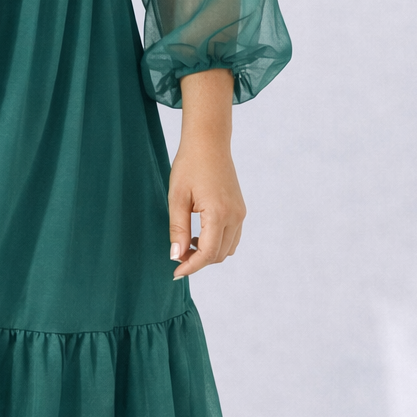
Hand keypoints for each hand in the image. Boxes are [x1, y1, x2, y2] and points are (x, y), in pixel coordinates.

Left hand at [168, 68, 245, 279]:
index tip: (175, 273)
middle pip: (219, 255)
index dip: (191, 266)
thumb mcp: (177, 197)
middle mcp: (235, 216)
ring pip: (227, 249)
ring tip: (186, 245)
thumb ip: (178, 229)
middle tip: (176, 257)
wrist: (208, 143)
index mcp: (219, 213)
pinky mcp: (240, 209)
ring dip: (208, 253)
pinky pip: (232, 237)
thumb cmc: (189, 166)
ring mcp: (240, 213)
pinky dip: (217, 243)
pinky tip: (198, 236)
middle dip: (198, 261)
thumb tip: (176, 256)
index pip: (208, 253)